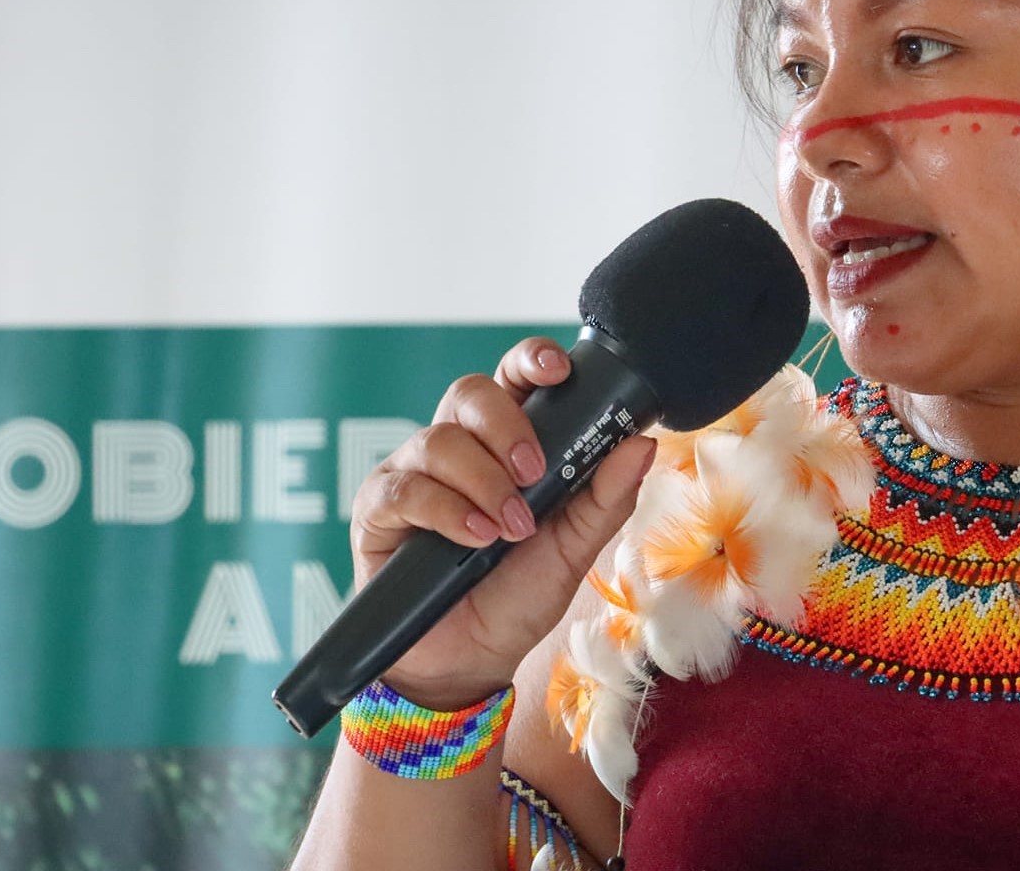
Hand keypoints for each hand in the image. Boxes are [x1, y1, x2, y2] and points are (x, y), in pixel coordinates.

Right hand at [348, 336, 656, 708]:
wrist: (470, 660)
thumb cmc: (519, 595)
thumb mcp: (575, 548)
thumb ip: (607, 496)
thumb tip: (641, 443)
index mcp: (506, 442)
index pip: (513, 379)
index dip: (531, 360)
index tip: (559, 370)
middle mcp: (457, 447)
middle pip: (470, 393)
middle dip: (507, 426)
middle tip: (534, 471)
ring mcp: (413, 473)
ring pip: (438, 440)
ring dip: (483, 481)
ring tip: (510, 528)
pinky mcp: (378, 510)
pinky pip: (404, 488)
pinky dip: (446, 510)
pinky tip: (476, 537)